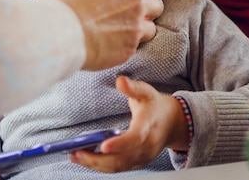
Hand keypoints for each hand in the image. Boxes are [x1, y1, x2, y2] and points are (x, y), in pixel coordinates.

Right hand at [50, 0, 163, 70]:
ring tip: (122, 36)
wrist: (60, 32)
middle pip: (156, 6)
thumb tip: (98, 0)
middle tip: (134, 19)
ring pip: (151, 28)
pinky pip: (135, 47)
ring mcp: (136, 25)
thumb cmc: (63, 8)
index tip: (128, 5)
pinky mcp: (131, 47)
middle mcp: (135, 1)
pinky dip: (125, 47)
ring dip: (140, 32)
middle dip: (149, 12)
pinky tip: (110, 47)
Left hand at [69, 76, 187, 172]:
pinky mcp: (137, 163)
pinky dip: (101, 166)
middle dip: (98, 159)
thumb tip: (120, 80)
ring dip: (96, 164)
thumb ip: (133, 87)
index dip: (120, 144)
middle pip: (122, 159)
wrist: (172, 123)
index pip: (136, 138)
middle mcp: (147, 145)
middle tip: (76, 152)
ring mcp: (142, 157)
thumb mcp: (147, 92)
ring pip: (118, 167)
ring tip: (76, 156)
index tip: (103, 145)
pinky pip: (118, 168)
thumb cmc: (155, 106)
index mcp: (149, 126)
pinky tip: (86, 158)